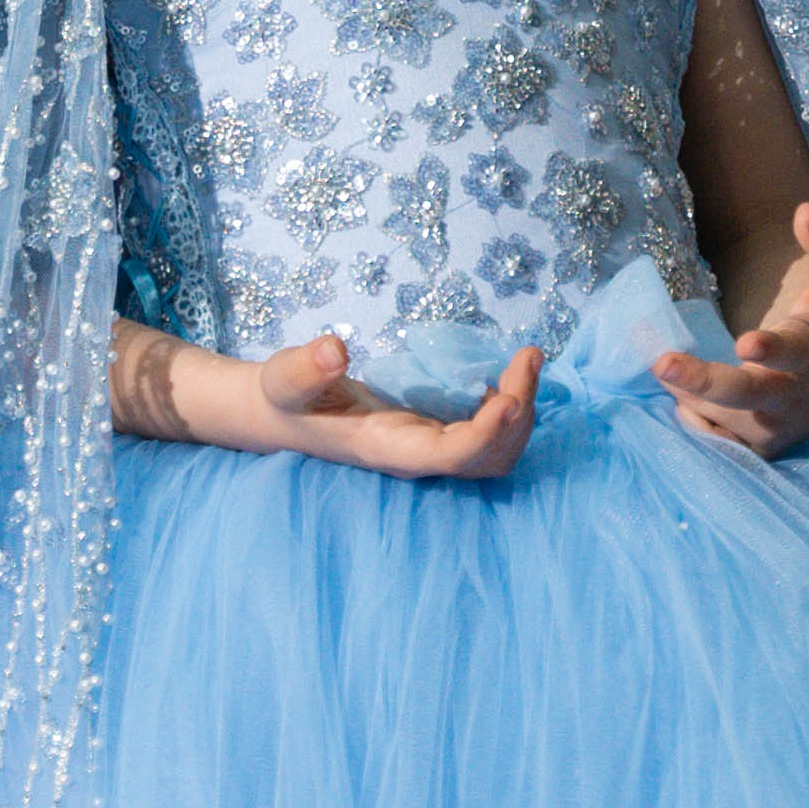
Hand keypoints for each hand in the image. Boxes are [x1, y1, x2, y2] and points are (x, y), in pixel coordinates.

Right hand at [115, 317, 539, 480]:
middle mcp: (418, 457)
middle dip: (519, 416)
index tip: (511, 392)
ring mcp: (430, 450)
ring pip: (496, 454)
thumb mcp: (283, 379)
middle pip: (490, 460)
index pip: (454, 455)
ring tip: (526, 362)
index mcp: (390, 448)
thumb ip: (304, 367)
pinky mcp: (436, 435)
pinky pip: (488, 437)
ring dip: (521, 413)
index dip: (489, 431)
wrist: (280, 415)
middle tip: (528, 356)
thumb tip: (334, 347)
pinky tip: (504, 377)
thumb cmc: (285, 398)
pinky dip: (509, 411)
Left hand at [657, 202, 808, 462]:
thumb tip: (805, 211)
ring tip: (666, 363)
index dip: (771, 348)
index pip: (792, 351)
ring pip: (716, 415)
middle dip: (703, 381)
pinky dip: (688, 413)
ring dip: (684, 391)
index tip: (747, 342)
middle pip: (744, 394)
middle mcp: (789, 397)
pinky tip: (681, 391)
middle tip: (662, 362)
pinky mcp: (755, 449)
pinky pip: (710, 436)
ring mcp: (771, 429)